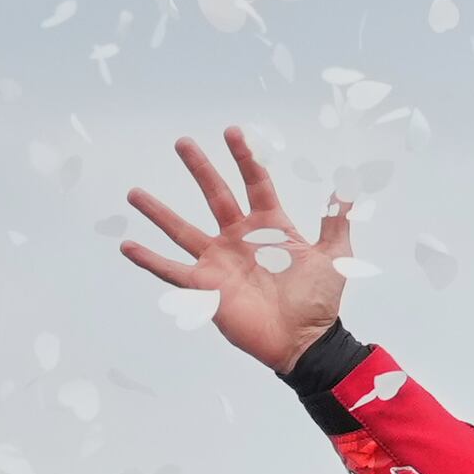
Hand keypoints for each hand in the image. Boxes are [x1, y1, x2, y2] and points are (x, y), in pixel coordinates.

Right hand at [122, 129, 352, 371]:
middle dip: (199, 168)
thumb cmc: (320, 301)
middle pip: (215, 195)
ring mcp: (219, 262)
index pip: (255, 182)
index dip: (244, 157)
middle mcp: (239, 239)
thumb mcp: (334, 255)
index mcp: (269, 226)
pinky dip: (148, 259)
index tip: (231, 132)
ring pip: (182, 229)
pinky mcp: (205, 287)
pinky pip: (171, 270)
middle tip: (182, 142)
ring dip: (159, 211)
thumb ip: (336, 219)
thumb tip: (346, 186)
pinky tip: (127, 246)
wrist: (305, 341)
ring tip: (135, 193)